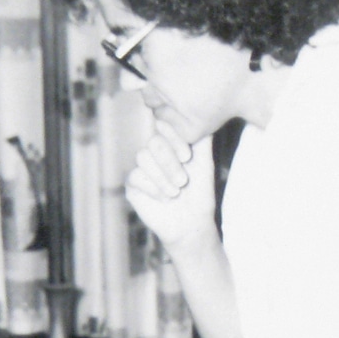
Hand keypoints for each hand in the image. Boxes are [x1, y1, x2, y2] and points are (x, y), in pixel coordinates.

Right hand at [125, 121, 216, 252]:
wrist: (191, 222)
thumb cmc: (199, 193)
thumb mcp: (205, 163)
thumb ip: (202, 140)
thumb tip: (200, 115)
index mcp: (171, 144)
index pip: (164, 127)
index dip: (174, 139)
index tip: (187, 158)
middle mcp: (155, 153)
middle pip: (153, 141)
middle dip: (169, 162)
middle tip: (183, 181)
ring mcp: (142, 167)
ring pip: (142, 157)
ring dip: (162, 177)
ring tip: (176, 192)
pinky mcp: (133, 184)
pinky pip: (135, 176)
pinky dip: (153, 188)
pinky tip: (165, 198)